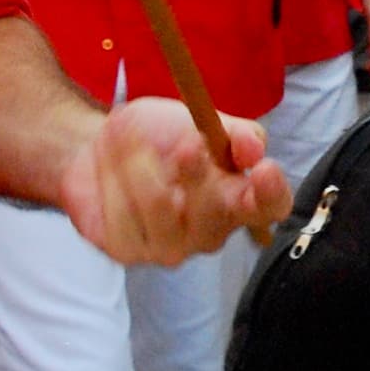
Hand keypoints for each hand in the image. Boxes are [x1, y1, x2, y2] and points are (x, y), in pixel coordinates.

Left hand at [62, 95, 291, 265]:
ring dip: (143, 166)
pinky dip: (114, 183)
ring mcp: (171, 248)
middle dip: (198, 175)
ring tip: (130, 147)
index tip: (262, 168)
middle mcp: (210, 230)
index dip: (272, 194)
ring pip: (163, 209)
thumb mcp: (198, 118)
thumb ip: (234, 130)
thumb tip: (254, 149)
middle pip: (219, 215)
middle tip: (184, 145)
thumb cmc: (158, 135)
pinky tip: (112, 176)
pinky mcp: (130, 252)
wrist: (98, 146)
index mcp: (237, 197)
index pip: (271, 207)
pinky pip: (123, 216)